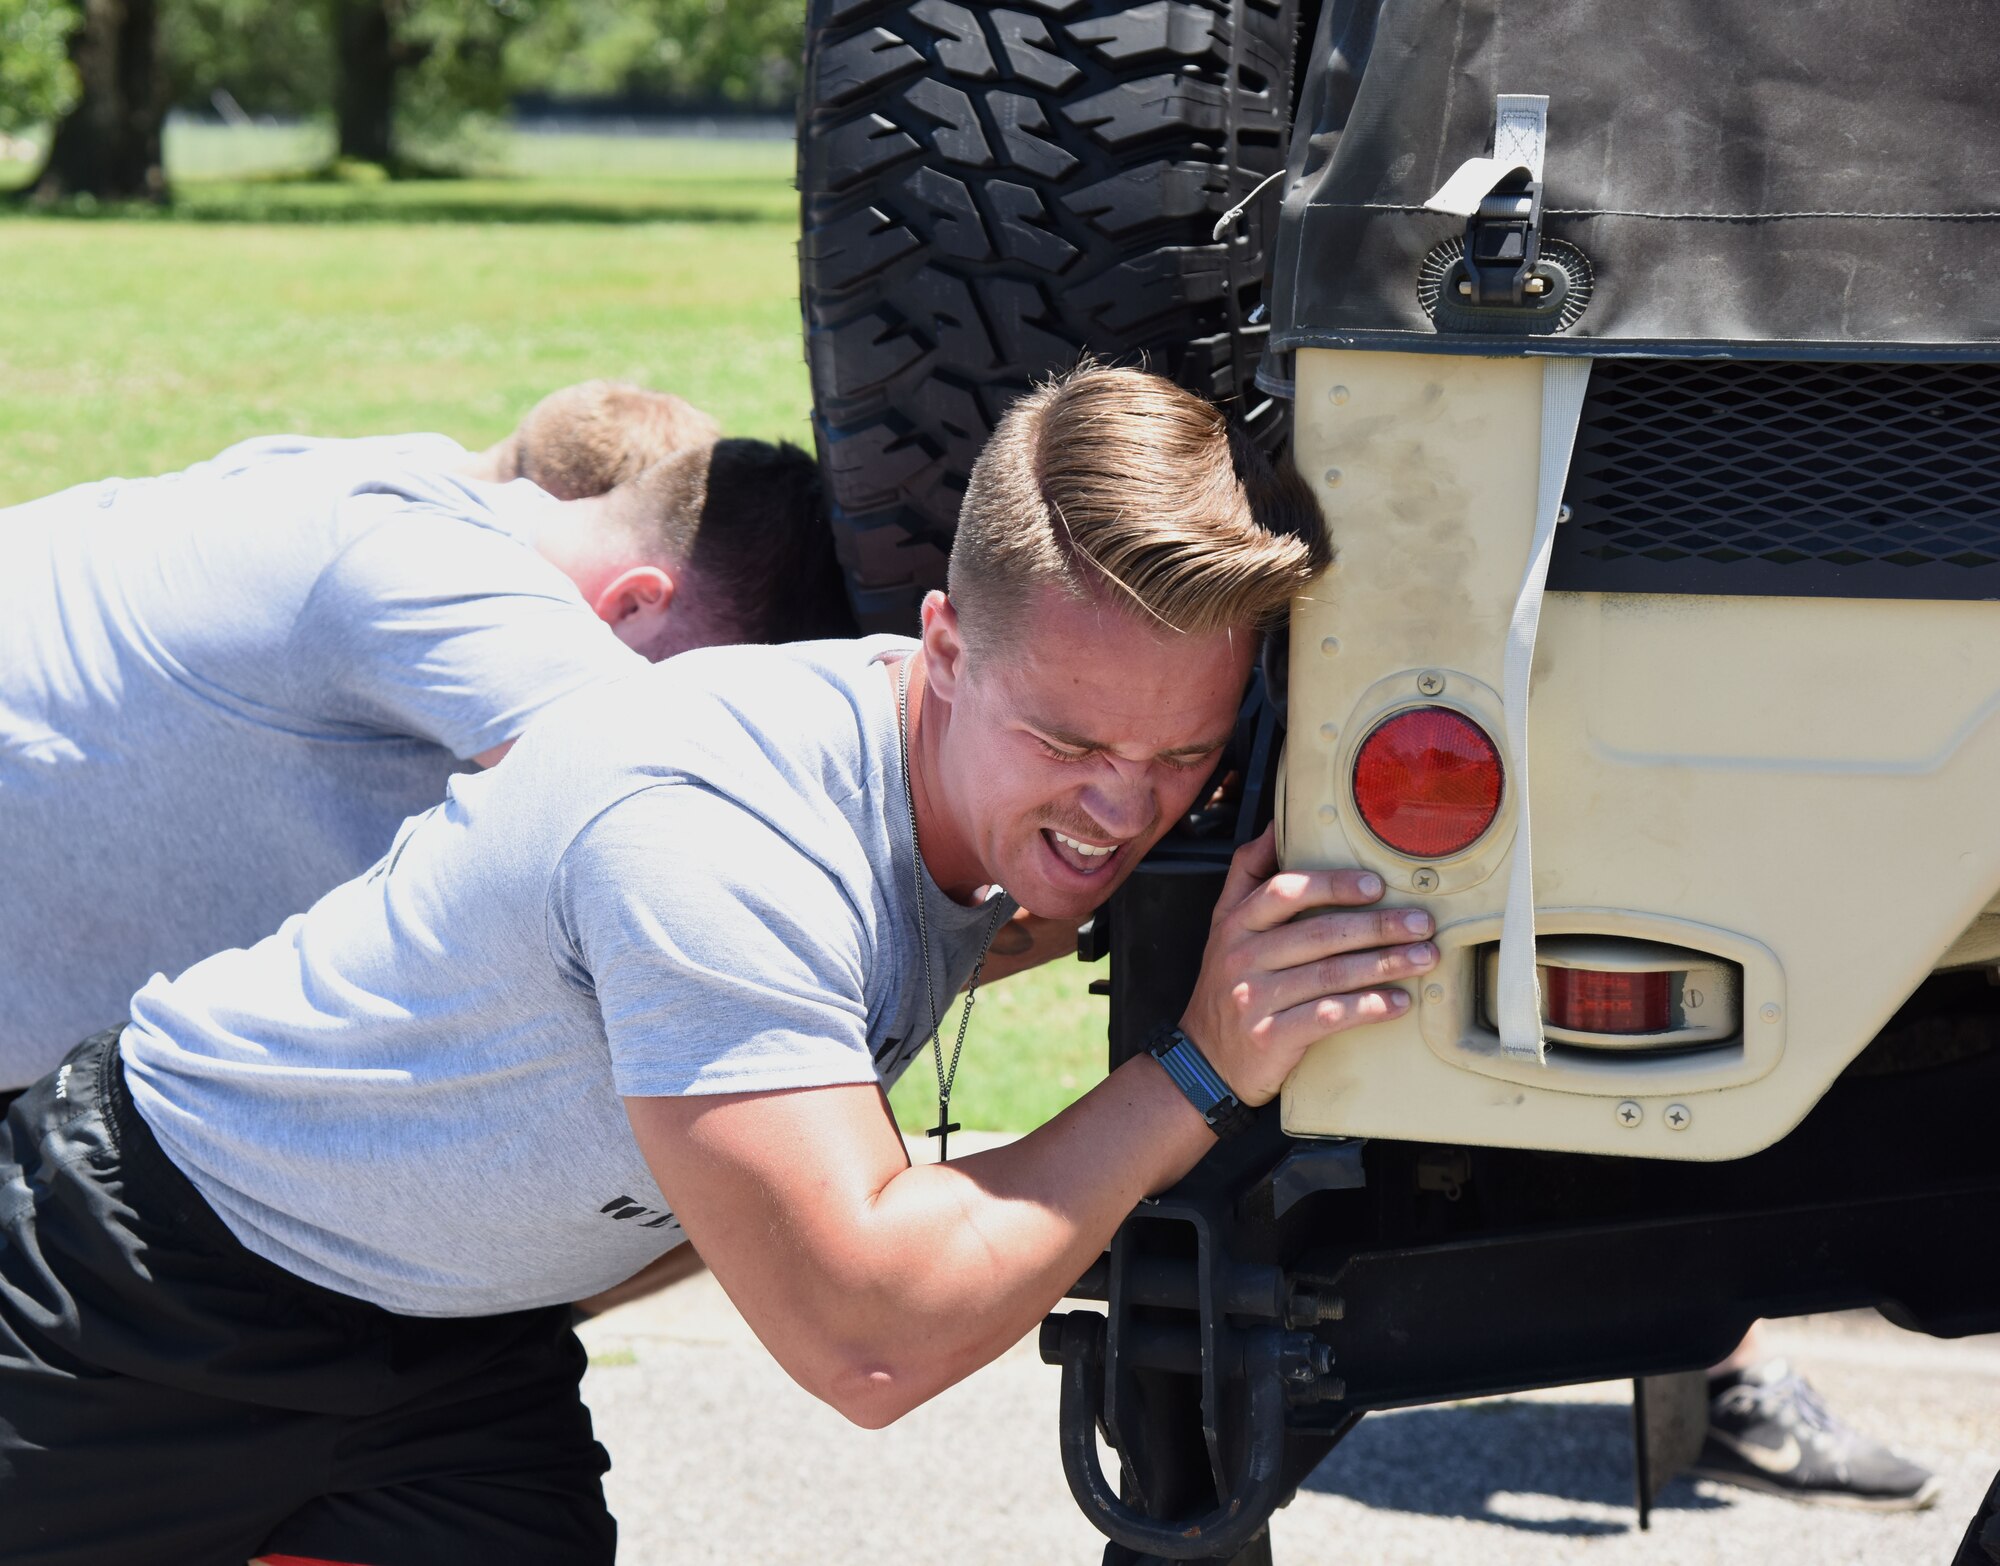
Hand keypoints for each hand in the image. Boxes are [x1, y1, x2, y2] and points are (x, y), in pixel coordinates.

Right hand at [1178, 825, 1434, 1106]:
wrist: (1204, 1060)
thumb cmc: (1229, 985)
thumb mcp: (1226, 926)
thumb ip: (1249, 874)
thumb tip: (1277, 824)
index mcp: (1235, 923)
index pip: (1284, 892)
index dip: (1332, 885)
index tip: (1376, 885)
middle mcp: (1242, 956)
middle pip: (1319, 934)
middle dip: (1377, 926)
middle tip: (1421, 923)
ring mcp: (1254, 998)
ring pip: (1330, 974)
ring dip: (1384, 965)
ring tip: (1424, 958)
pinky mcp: (1271, 1037)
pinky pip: (1328, 1017)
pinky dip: (1368, 1008)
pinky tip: (1398, 1003)